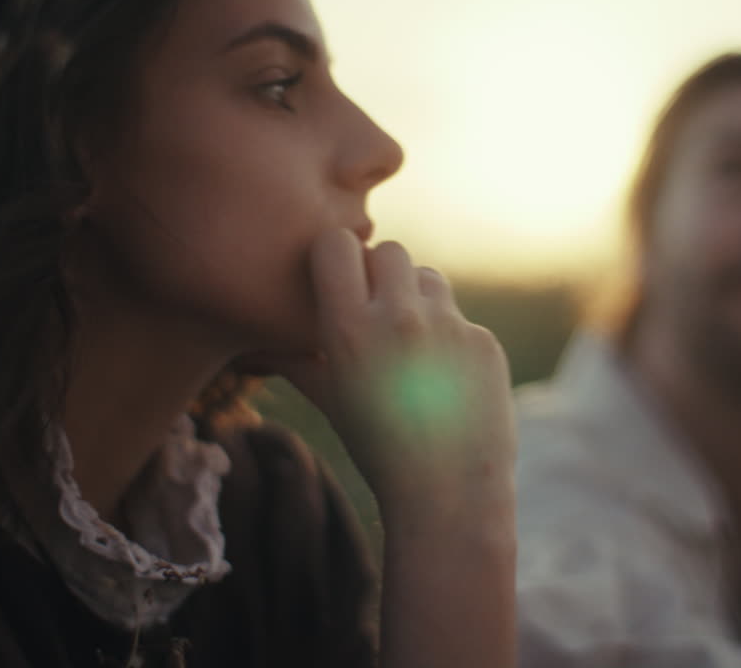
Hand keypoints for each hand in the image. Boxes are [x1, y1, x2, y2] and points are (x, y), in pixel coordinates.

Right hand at [279, 228, 514, 521]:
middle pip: (390, 251)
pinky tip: (447, 379)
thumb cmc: (378, 450)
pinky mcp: (484, 341)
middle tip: (380, 310)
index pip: (338, 245)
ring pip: (429, 278)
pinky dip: (451, 339)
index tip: (340, 279)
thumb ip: (297, 362)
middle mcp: (400, 319)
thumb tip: (256, 346)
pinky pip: (460, 318)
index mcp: (349, 330)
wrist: (448, 495)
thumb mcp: (331, 403)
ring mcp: (449, 327)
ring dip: (419, 300)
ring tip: (413, 347)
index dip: (338, 258)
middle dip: (382, 274)